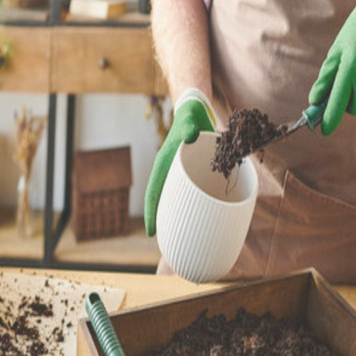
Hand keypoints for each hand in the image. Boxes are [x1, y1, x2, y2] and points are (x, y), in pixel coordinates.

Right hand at [144, 91, 214, 235]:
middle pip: (163, 202)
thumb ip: (190, 126)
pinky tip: (204, 217)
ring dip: (179, 217)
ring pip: (177, 200)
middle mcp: (169, 174)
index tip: (151, 232)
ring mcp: (180, 175)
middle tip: (170, 243)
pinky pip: (191, 194)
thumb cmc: (191, 118)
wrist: (195, 112)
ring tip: (186, 236)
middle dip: (164, 222)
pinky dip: (194, 206)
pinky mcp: (192, 174)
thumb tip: (191, 135)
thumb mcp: (190, 120)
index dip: (151, 213)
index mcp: (163, 166)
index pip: (153, 193)